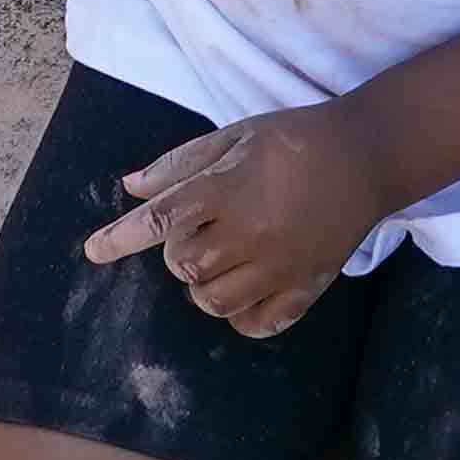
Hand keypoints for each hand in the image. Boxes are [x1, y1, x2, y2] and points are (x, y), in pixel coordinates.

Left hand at [84, 111, 389, 336]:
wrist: (366, 156)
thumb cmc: (293, 139)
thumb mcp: (234, 135)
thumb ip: (180, 163)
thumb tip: (129, 187)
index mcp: (228, 188)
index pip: (160, 221)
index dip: (120, 238)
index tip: (93, 251)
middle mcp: (250, 232)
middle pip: (184, 266)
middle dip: (179, 252)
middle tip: (200, 231)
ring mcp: (279, 265)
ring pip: (213, 301)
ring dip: (203, 284)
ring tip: (220, 261)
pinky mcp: (306, 287)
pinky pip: (257, 324)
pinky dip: (240, 315)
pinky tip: (244, 289)